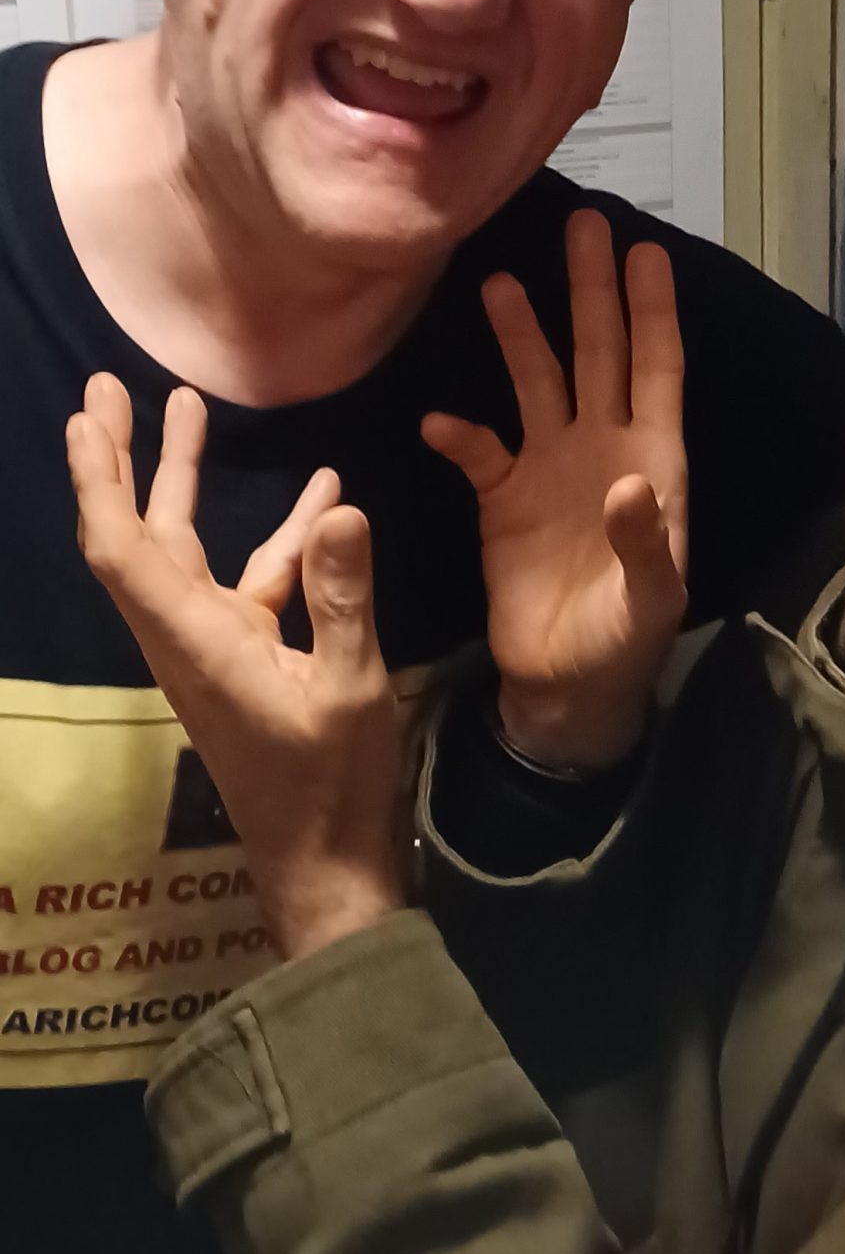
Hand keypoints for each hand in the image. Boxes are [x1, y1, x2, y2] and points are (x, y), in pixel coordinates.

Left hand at [66, 373, 405, 960]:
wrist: (327, 865)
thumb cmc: (331, 783)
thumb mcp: (349, 685)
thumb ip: (341, 596)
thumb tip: (339, 504)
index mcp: (194, 641)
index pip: (123, 550)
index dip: (99, 480)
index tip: (87, 417)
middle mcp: (188, 638)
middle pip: (137, 537)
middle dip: (123, 461)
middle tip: (110, 388)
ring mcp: (216, 649)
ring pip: (186, 551)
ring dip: (184, 482)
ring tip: (193, 407)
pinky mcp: (249, 660)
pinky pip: (249, 581)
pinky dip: (278, 535)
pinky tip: (322, 495)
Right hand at [423, 211, 687, 769]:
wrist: (567, 686)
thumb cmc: (626, 640)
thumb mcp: (650, 598)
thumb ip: (644, 540)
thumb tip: (628, 481)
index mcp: (652, 459)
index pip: (655, 369)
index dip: (652, 311)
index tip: (646, 251)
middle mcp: (602, 446)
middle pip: (597, 352)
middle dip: (590, 291)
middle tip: (585, 224)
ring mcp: (548, 466)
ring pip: (536, 382)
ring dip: (519, 336)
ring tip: (497, 283)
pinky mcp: (501, 498)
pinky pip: (477, 450)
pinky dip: (459, 434)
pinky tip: (440, 422)